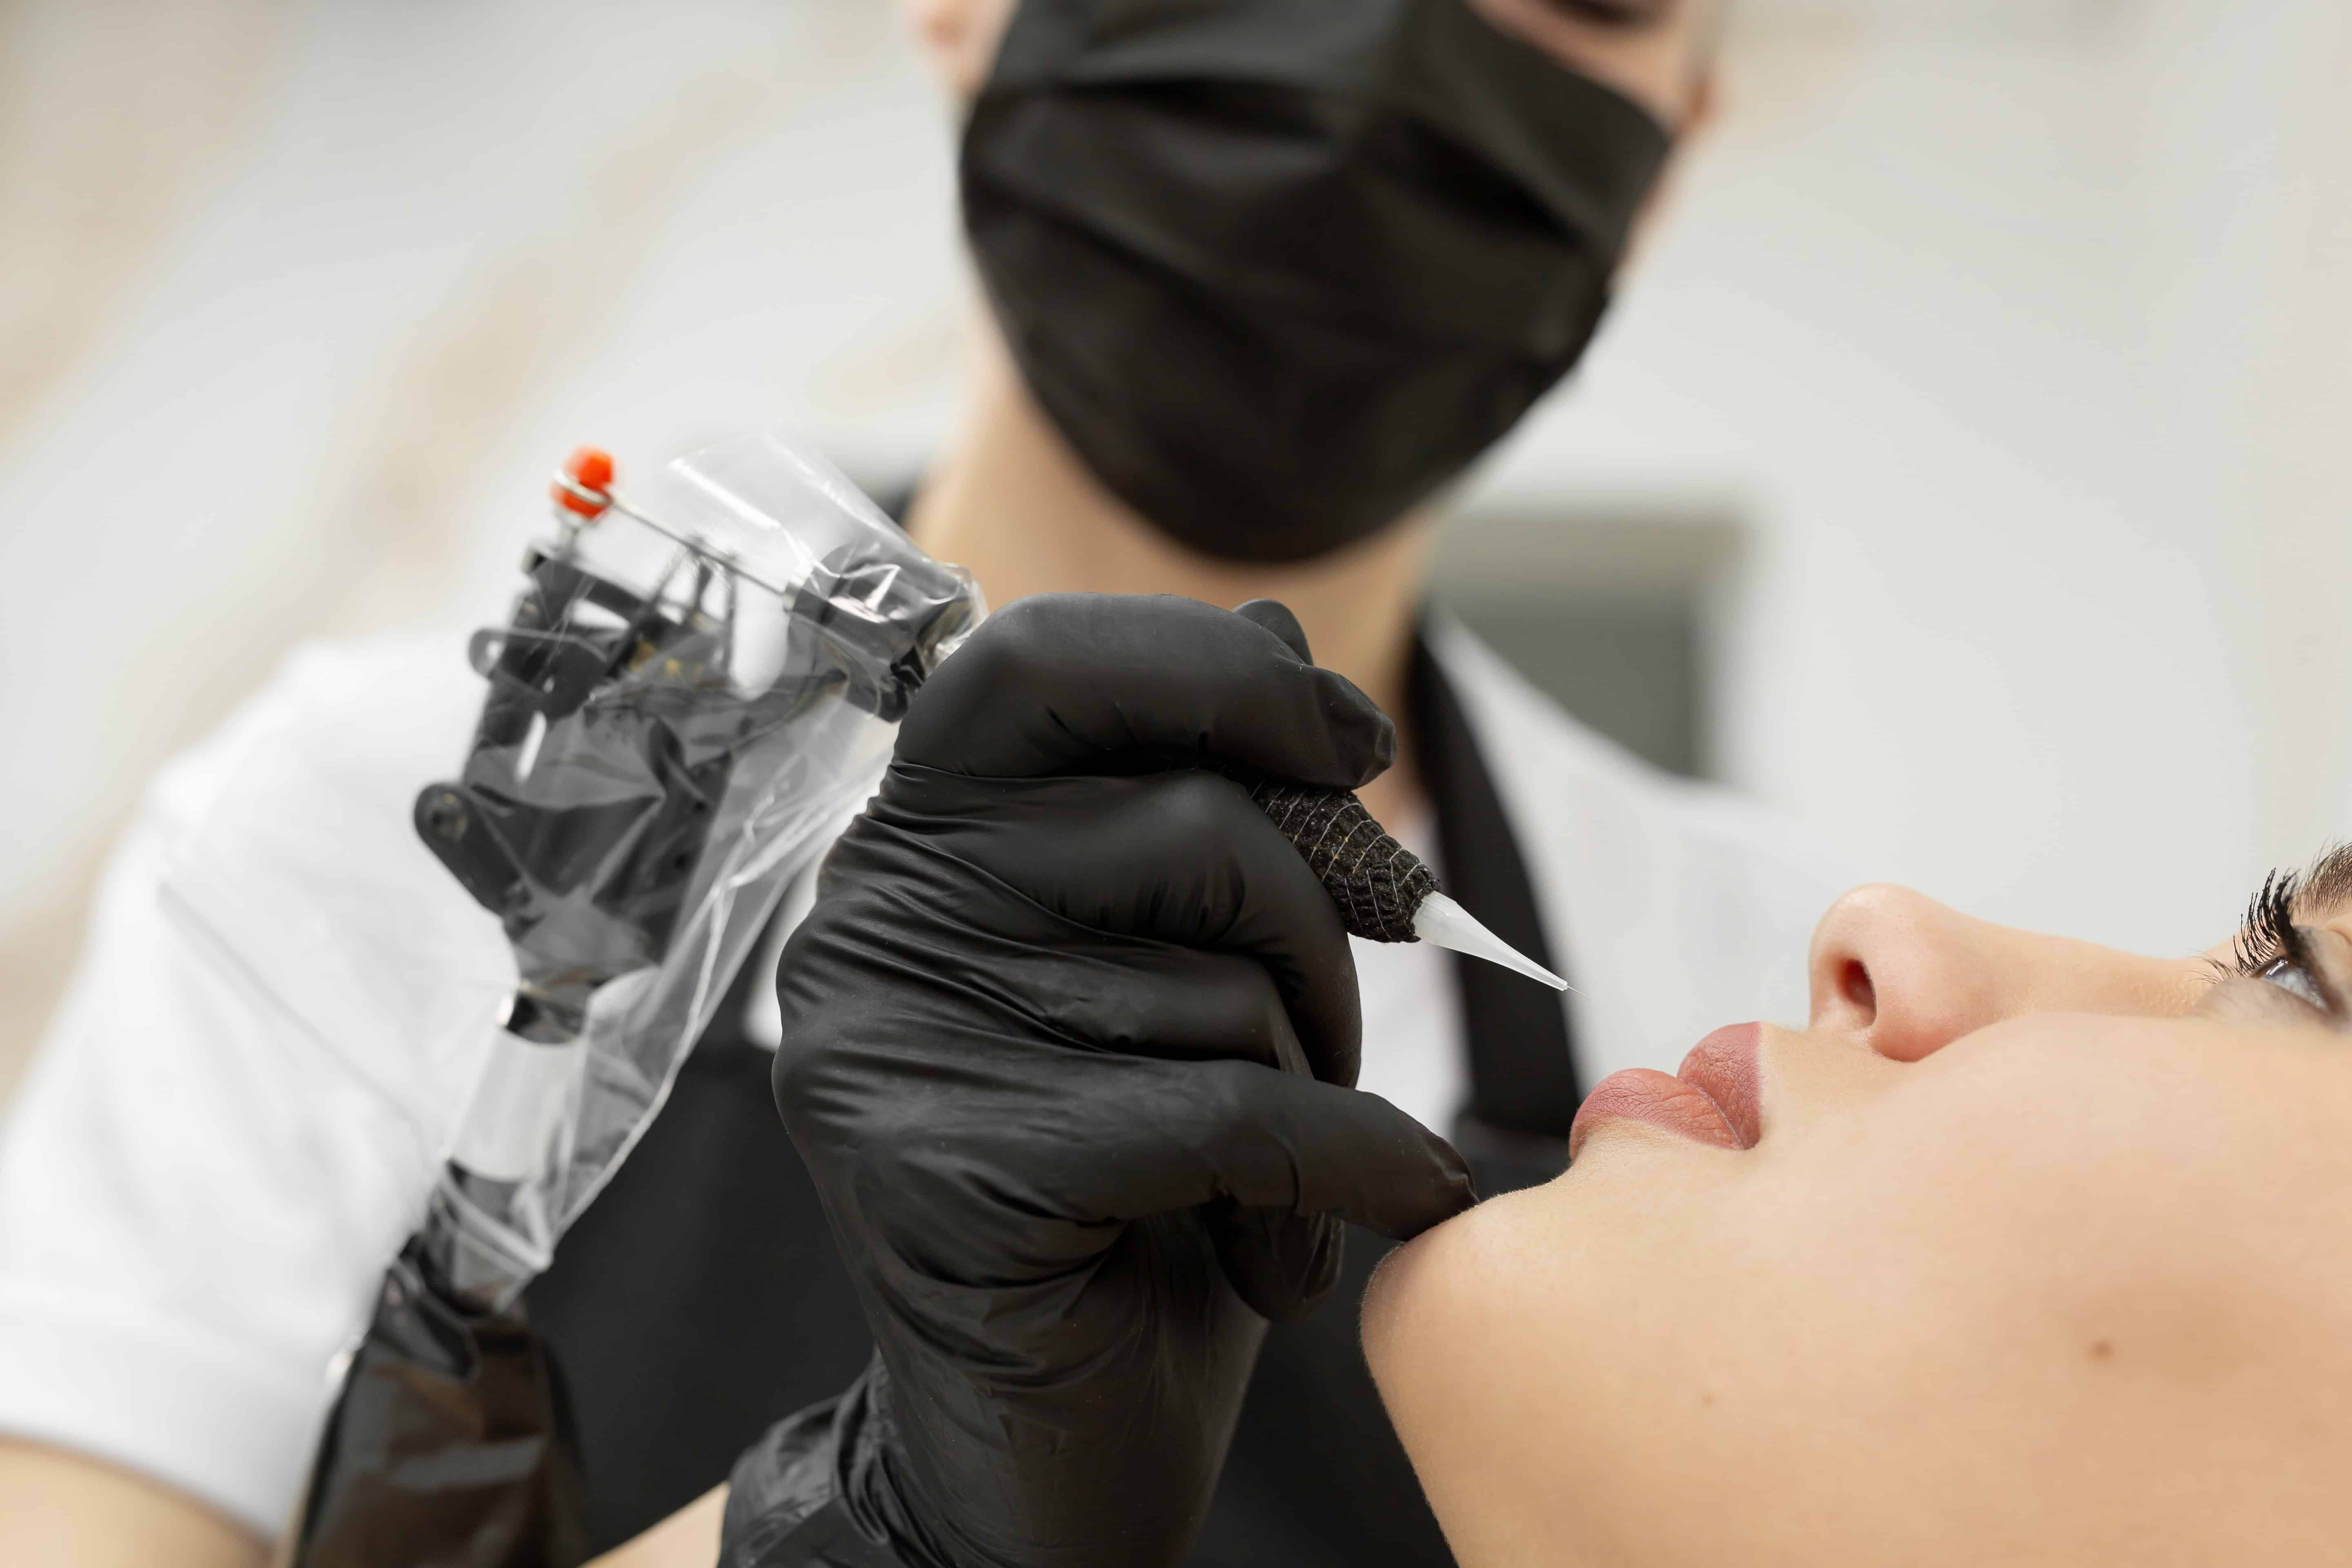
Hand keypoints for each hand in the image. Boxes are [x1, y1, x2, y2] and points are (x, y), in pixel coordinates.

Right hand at [727, 594, 1474, 1567]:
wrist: (1048, 1444)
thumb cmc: (1136, 1196)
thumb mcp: (1184, 975)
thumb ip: (1209, 798)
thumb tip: (1282, 632)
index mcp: (921, 837)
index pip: (1042, 660)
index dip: (1217, 673)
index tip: (1350, 746)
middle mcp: (874, 915)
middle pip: (1187, 824)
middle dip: (1322, 936)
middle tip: (1328, 1045)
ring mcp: (888, 1044)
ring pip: (1219, 981)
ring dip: (1316, 1083)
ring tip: (1284, 1175)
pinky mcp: (935, 1173)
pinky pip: (1223, 1115)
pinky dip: (1349, 1166)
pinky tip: (1387, 1209)